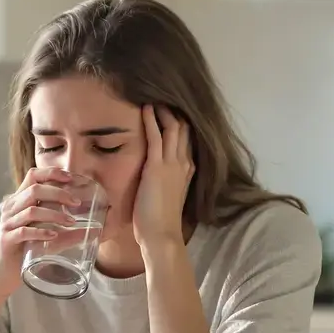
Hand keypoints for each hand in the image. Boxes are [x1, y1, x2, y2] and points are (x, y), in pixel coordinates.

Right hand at [0, 167, 80, 299]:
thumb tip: (96, 230)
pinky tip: (53, 236)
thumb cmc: (23, 252)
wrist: (0, 274)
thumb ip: (65, 231)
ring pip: (31, 210)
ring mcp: (8, 224)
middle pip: (34, 189)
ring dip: (54, 214)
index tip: (71, 178)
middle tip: (76, 203)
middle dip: (58, 193)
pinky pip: (23, 231)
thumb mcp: (44, 236)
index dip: (51, 173)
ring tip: (71, 221)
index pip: (32, 176)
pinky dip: (40, 232)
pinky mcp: (7, 240)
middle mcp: (11, 208)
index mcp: (19, 201)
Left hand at [134, 105, 193, 248]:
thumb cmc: (161, 223)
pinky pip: (156, 136)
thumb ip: (166, 184)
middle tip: (163, 98)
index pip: (187, 140)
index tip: (171, 112)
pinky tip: (145, 107)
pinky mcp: (157, 166)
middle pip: (184, 129)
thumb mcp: (168, 197)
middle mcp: (184, 163)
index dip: (180, 124)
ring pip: (173, 127)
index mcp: (188, 171)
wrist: (162, 235)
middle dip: (174, 112)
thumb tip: (156, 180)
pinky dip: (151, 119)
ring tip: (154, 98)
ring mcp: (172, 164)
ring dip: (164, 111)